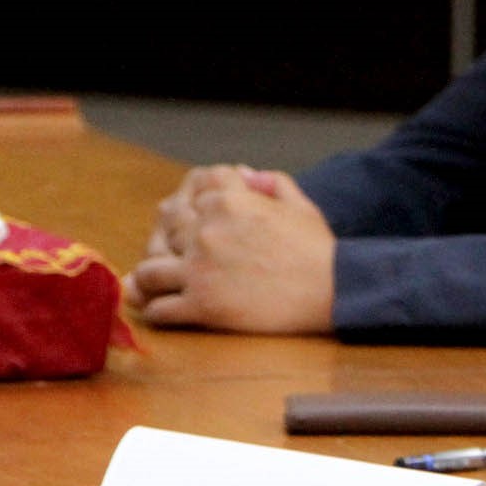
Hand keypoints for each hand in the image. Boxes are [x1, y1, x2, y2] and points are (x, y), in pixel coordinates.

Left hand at [124, 168, 334, 332]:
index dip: (201, 204)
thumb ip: (272, 183)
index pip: (194, 192)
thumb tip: (246, 174)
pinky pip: (159, 310)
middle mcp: (207, 232)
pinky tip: (171, 311)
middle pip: (168, 228)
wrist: (336, 291)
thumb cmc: (320, 250)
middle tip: (187, 254)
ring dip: (155, 278)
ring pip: (149, 272)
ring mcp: (201, 270)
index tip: (207, 220)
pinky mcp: (202, 306)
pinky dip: (160, 312)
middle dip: (176, 239)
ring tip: (165, 284)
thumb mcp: (301, 207)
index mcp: (230, 202)